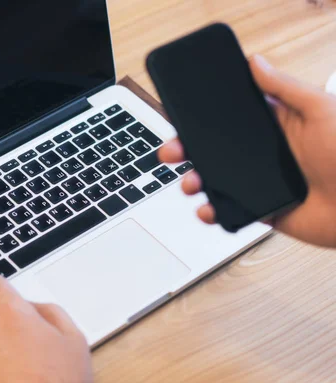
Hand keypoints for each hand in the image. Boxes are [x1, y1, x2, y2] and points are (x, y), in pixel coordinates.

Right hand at [159, 55, 335, 247]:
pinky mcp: (261, 208)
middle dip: (186, 149)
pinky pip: (229, 209)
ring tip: (191, 183)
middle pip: (212, 149)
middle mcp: (262, 152)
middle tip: (172, 151)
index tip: (179, 116)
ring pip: (214, 179)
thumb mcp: (320, 109)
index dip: (201, 117)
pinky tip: (208, 208)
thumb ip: (284, 88)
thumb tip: (255, 61)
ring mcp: (258, 181)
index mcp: (273, 125)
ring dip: (194, 181)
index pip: (228, 117)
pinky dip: (213, 211)